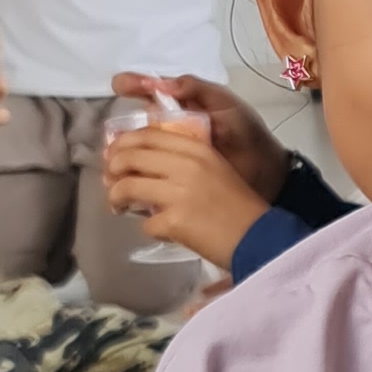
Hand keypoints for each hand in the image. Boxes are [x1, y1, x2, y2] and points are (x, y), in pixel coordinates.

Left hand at [102, 120, 264, 264]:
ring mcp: (178, 193)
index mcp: (196, 149)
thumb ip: (184, 161)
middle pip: (129, 157)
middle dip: (112, 169)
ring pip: (126, 187)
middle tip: (111, 181)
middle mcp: (185, 165)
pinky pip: (145, 222)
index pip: (147, 135)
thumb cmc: (239, 204)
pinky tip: (160, 229)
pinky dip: (148, 227)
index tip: (114, 154)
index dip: (123, 143)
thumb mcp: (215, 169)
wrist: (259, 237)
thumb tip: (142, 165)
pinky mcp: (174, 221)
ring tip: (118, 207)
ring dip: (116, 198)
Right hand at [114, 69, 285, 199]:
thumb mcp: (225, 104)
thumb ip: (196, 89)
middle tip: (113, 134)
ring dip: (121, 153)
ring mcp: (169, 151)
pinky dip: (133, 175)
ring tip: (113, 158)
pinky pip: (147, 172)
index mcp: (180, 105)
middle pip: (134, 123)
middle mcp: (169, 126)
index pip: (149, 91)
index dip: (133, 85)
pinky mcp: (172, 174)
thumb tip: (162, 84)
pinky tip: (123, 178)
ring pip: (136, 149)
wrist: (264, 170)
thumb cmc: (246, 132)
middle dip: (120, 127)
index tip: (119, 84)